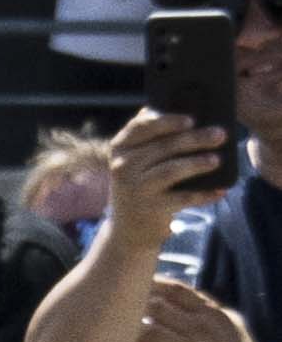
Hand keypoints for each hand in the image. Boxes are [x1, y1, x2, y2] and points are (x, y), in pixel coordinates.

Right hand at [100, 113, 227, 236]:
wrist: (127, 229)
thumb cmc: (141, 183)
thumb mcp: (135, 160)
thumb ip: (152, 138)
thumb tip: (187, 113)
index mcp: (120, 147)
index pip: (141, 127)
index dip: (167, 121)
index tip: (191, 119)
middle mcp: (123, 166)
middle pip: (163, 147)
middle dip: (195, 139)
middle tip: (220, 134)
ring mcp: (135, 188)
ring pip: (171, 170)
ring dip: (197, 163)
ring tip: (217, 159)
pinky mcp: (150, 209)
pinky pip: (182, 198)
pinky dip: (203, 194)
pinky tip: (220, 190)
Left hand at [130, 269, 281, 341]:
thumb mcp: (228, 324)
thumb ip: (205, 309)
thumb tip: (185, 296)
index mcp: (208, 312)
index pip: (175, 289)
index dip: (152, 285)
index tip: (132, 287)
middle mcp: (198, 326)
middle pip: (156, 306)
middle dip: (133, 309)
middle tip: (116, 316)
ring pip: (149, 332)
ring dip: (130, 336)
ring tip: (119, 341)